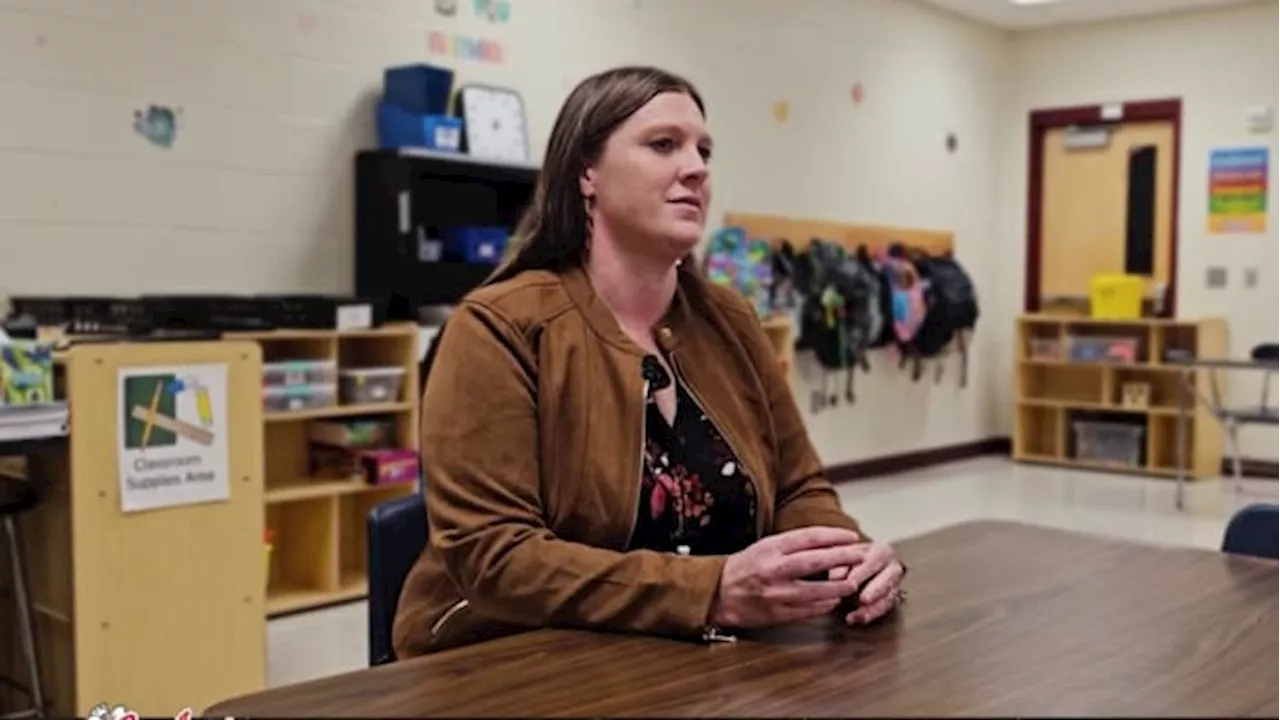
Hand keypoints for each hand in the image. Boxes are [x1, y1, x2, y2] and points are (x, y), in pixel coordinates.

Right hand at [708, 526, 866, 628]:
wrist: (718, 592)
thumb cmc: (745, 566)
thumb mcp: (766, 547)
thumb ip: (793, 546)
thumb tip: (828, 543)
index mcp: (771, 548)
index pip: (809, 538)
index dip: (834, 536)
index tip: (851, 537)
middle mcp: (774, 569)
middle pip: (817, 561)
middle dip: (843, 558)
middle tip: (861, 556)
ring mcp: (777, 593)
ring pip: (817, 590)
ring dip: (839, 587)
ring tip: (852, 583)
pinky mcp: (777, 613)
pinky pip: (809, 610)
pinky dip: (824, 605)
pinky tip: (833, 600)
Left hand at [829, 542, 905, 625]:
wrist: (862, 564)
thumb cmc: (852, 557)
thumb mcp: (845, 554)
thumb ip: (841, 562)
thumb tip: (835, 577)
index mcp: (881, 552)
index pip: (874, 561)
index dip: (862, 572)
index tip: (851, 581)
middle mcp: (892, 568)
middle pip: (888, 580)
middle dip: (875, 590)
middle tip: (863, 599)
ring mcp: (894, 585)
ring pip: (887, 598)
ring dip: (871, 609)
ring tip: (855, 616)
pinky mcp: (891, 600)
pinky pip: (883, 610)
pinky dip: (869, 616)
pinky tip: (856, 619)